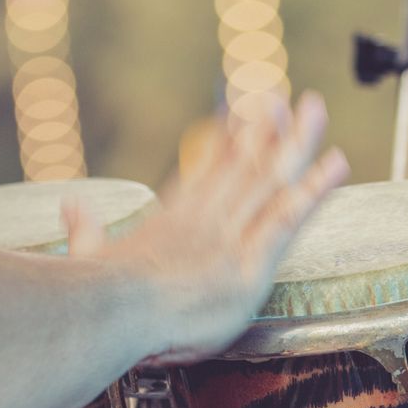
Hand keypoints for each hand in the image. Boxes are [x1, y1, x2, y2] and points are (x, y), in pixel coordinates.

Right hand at [66, 92, 348, 362]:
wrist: (109, 312)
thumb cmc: (95, 295)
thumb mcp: (88, 255)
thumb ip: (84, 227)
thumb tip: (70, 204)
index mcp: (171, 222)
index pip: (205, 173)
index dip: (226, 141)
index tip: (241, 112)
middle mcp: (205, 220)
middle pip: (242, 165)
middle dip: (266, 129)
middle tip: (284, 95)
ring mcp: (230, 237)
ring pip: (271, 180)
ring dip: (297, 143)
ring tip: (317, 108)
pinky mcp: (249, 263)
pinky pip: (289, 218)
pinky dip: (315, 189)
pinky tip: (337, 164)